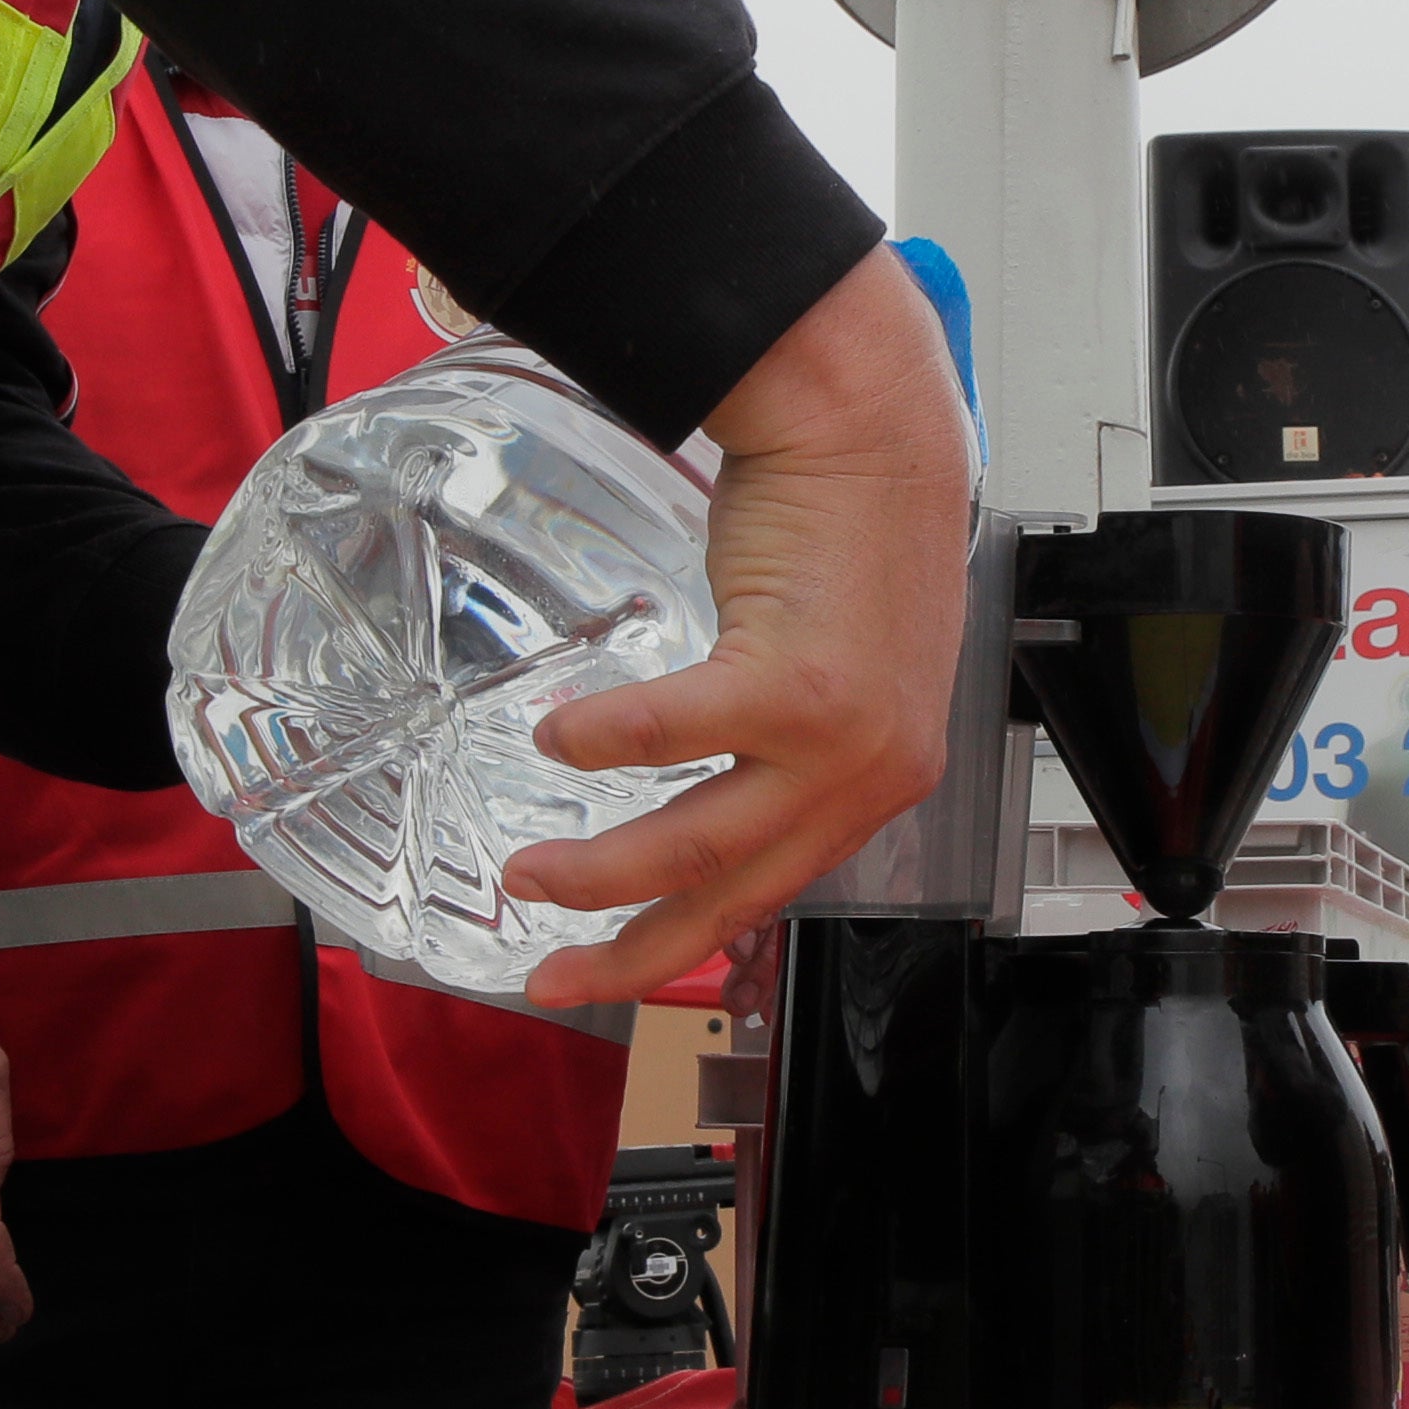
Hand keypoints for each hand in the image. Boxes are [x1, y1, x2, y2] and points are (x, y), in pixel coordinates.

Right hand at [504, 245, 973, 1003]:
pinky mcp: (799, 681)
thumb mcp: (833, 668)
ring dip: (600, 870)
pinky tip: (558, 736)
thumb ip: (782, 738)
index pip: (775, 889)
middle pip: (734, 895)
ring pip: (699, 842)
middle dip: (630, 950)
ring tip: (530, 871)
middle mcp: (871, 776)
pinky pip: (678, 733)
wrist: (875, 433)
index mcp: (878, 781)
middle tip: (552, 975)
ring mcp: (840, 736)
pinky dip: (607, 742)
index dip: (688, 939)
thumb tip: (698, 777)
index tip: (617, 967)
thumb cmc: (847, 533)